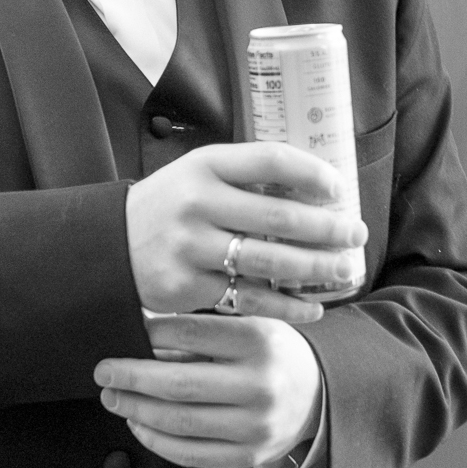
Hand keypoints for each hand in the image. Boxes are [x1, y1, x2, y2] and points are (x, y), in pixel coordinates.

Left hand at [95, 314, 321, 467]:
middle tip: (104, 372)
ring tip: (114, 398)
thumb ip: (203, 333)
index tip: (129, 332)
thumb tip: (143, 340)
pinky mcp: (249, 456)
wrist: (320, 394)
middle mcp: (261, 385)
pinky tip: (139, 424)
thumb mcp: (250, 327)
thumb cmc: (274, 354)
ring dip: (136, 410)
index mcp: (260, 341)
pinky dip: (156, 440)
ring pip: (180, 422)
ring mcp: (256, 426)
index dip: (153, 334)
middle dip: (132, 378)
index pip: (193, 334)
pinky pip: (191, 454)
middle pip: (180, 384)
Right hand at [126, 143, 367, 323]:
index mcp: (205, 166)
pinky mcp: (188, 287)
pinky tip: (313, 307)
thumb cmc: (172, 205)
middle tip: (356, 234)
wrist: (109, 246)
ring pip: (270, 262)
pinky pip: (249, 299)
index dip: (313, 173)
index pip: (271, 160)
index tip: (339, 188)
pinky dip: (287, 307)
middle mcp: (198, 203)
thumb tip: (318, 187)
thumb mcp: (199, 174)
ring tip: (345, 269)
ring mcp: (192, 248)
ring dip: (317, 268)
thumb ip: (247, 176)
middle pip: (280, 216)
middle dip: (328, 228)